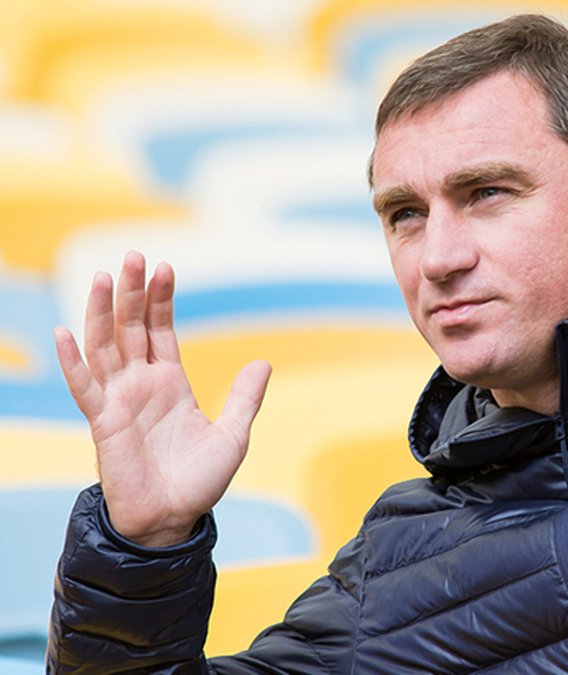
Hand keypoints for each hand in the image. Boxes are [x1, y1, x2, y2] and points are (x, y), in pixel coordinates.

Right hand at [54, 252, 270, 546]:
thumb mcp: (233, 434)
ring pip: (105, 346)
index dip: (161, 300)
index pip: (161, 331)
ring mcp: (120, 401)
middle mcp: (141, 385)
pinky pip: (85, 387)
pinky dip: (73, 361)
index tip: (165, 268)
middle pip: (131, 328)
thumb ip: (245, 398)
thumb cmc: (200, 481)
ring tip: (104, 276)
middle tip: (134, 256)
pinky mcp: (104, 423)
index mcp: (170, 383)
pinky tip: (65, 333)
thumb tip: (263, 362)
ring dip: (102, 312)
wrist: (175, 520)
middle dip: (132, 293)